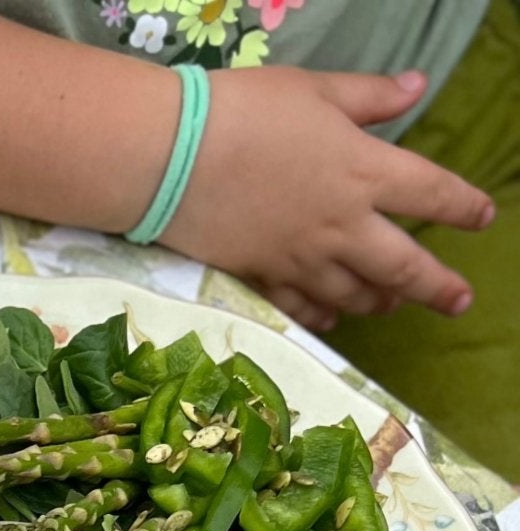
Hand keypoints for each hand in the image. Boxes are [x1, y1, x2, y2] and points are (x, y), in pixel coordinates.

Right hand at [166, 67, 493, 330]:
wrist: (170, 159)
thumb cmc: (244, 111)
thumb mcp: (315, 89)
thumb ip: (369, 97)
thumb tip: (416, 87)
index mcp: (363, 171)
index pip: (431, 193)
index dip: (463, 207)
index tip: (483, 218)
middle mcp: (340, 226)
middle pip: (401, 266)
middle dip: (436, 287)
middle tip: (458, 302)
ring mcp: (299, 259)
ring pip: (353, 294)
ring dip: (378, 302)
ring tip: (391, 306)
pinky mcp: (258, 277)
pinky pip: (299, 307)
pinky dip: (320, 316)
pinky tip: (330, 320)